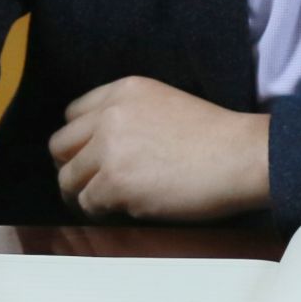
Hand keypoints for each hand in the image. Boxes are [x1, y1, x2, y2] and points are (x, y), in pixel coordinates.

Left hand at [48, 76, 270, 219]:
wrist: (240, 155)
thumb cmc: (215, 137)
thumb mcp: (165, 103)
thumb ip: (128, 115)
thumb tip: (100, 146)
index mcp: (124, 90)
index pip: (72, 114)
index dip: (79, 140)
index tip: (88, 156)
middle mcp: (110, 114)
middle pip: (60, 145)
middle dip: (71, 166)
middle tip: (87, 184)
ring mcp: (109, 148)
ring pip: (67, 178)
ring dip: (82, 193)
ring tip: (103, 202)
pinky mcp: (115, 181)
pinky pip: (88, 202)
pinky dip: (100, 211)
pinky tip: (122, 210)